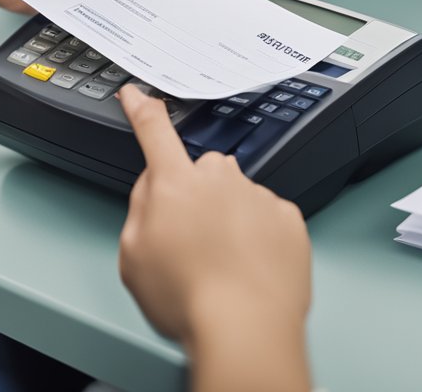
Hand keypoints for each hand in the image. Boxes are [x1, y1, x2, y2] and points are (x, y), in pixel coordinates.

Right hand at [116, 86, 311, 390]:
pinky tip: (251, 267)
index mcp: (175, 185)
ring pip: (238, 197)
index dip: (143, 110)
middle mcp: (220, 180)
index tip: (139, 94)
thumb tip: (154, 190)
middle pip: (202, 173)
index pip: (155, 133)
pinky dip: (260, 237)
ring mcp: (258, 196)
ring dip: (231, 220)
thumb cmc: (188, 300)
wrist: (246, 327)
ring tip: (225, 265)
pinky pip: (268, 218)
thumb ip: (140, 209)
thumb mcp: (133, 256)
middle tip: (192, 240)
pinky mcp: (288, 218)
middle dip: (197, 196)